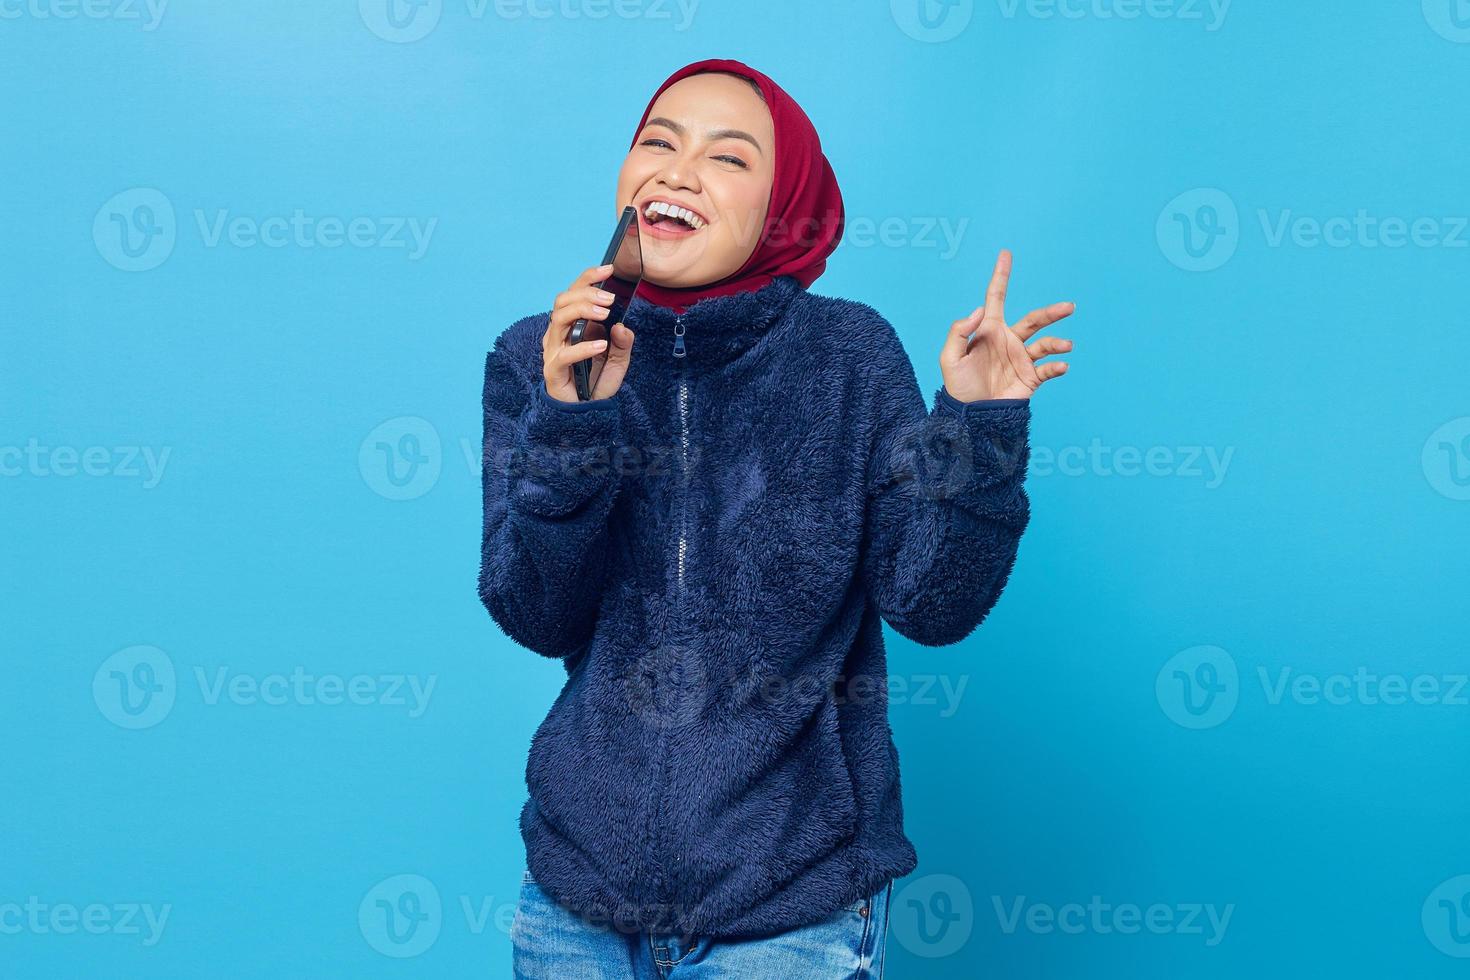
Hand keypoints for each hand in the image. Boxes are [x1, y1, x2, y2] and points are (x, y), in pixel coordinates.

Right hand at [543, 262, 636, 402]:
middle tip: (610, 299)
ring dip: (582, 311)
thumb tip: (622, 326)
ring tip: (605, 314)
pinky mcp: (554, 370)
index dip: (588, 278)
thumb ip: (623, 343)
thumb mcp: (618, 360)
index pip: (574, 293)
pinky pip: (565, 355)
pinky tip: (601, 345)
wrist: (586, 412)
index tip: (609, 268)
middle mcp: (559, 334)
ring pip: (559, 320)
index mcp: (572, 325)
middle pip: (563, 301)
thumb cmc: (596, 382)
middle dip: (586, 293)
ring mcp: (554, 351)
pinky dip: (584, 347)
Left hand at [940, 250, 1073, 401]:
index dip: (1000, 276)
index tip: (1006, 254)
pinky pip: (1048, 369)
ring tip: (1066, 345)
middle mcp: (1008, 341)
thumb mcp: (950, 358)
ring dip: (1057, 343)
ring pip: (1046, 344)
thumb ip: (959, 332)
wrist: (971, 417)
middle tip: (1069, 306)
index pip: (996, 298)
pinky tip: (1061, 366)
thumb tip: (978, 309)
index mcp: (989, 331)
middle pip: (1035, 319)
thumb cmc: (958, 387)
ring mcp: (1021, 359)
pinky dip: (1057, 366)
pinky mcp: (1030, 378)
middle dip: (1052, 312)